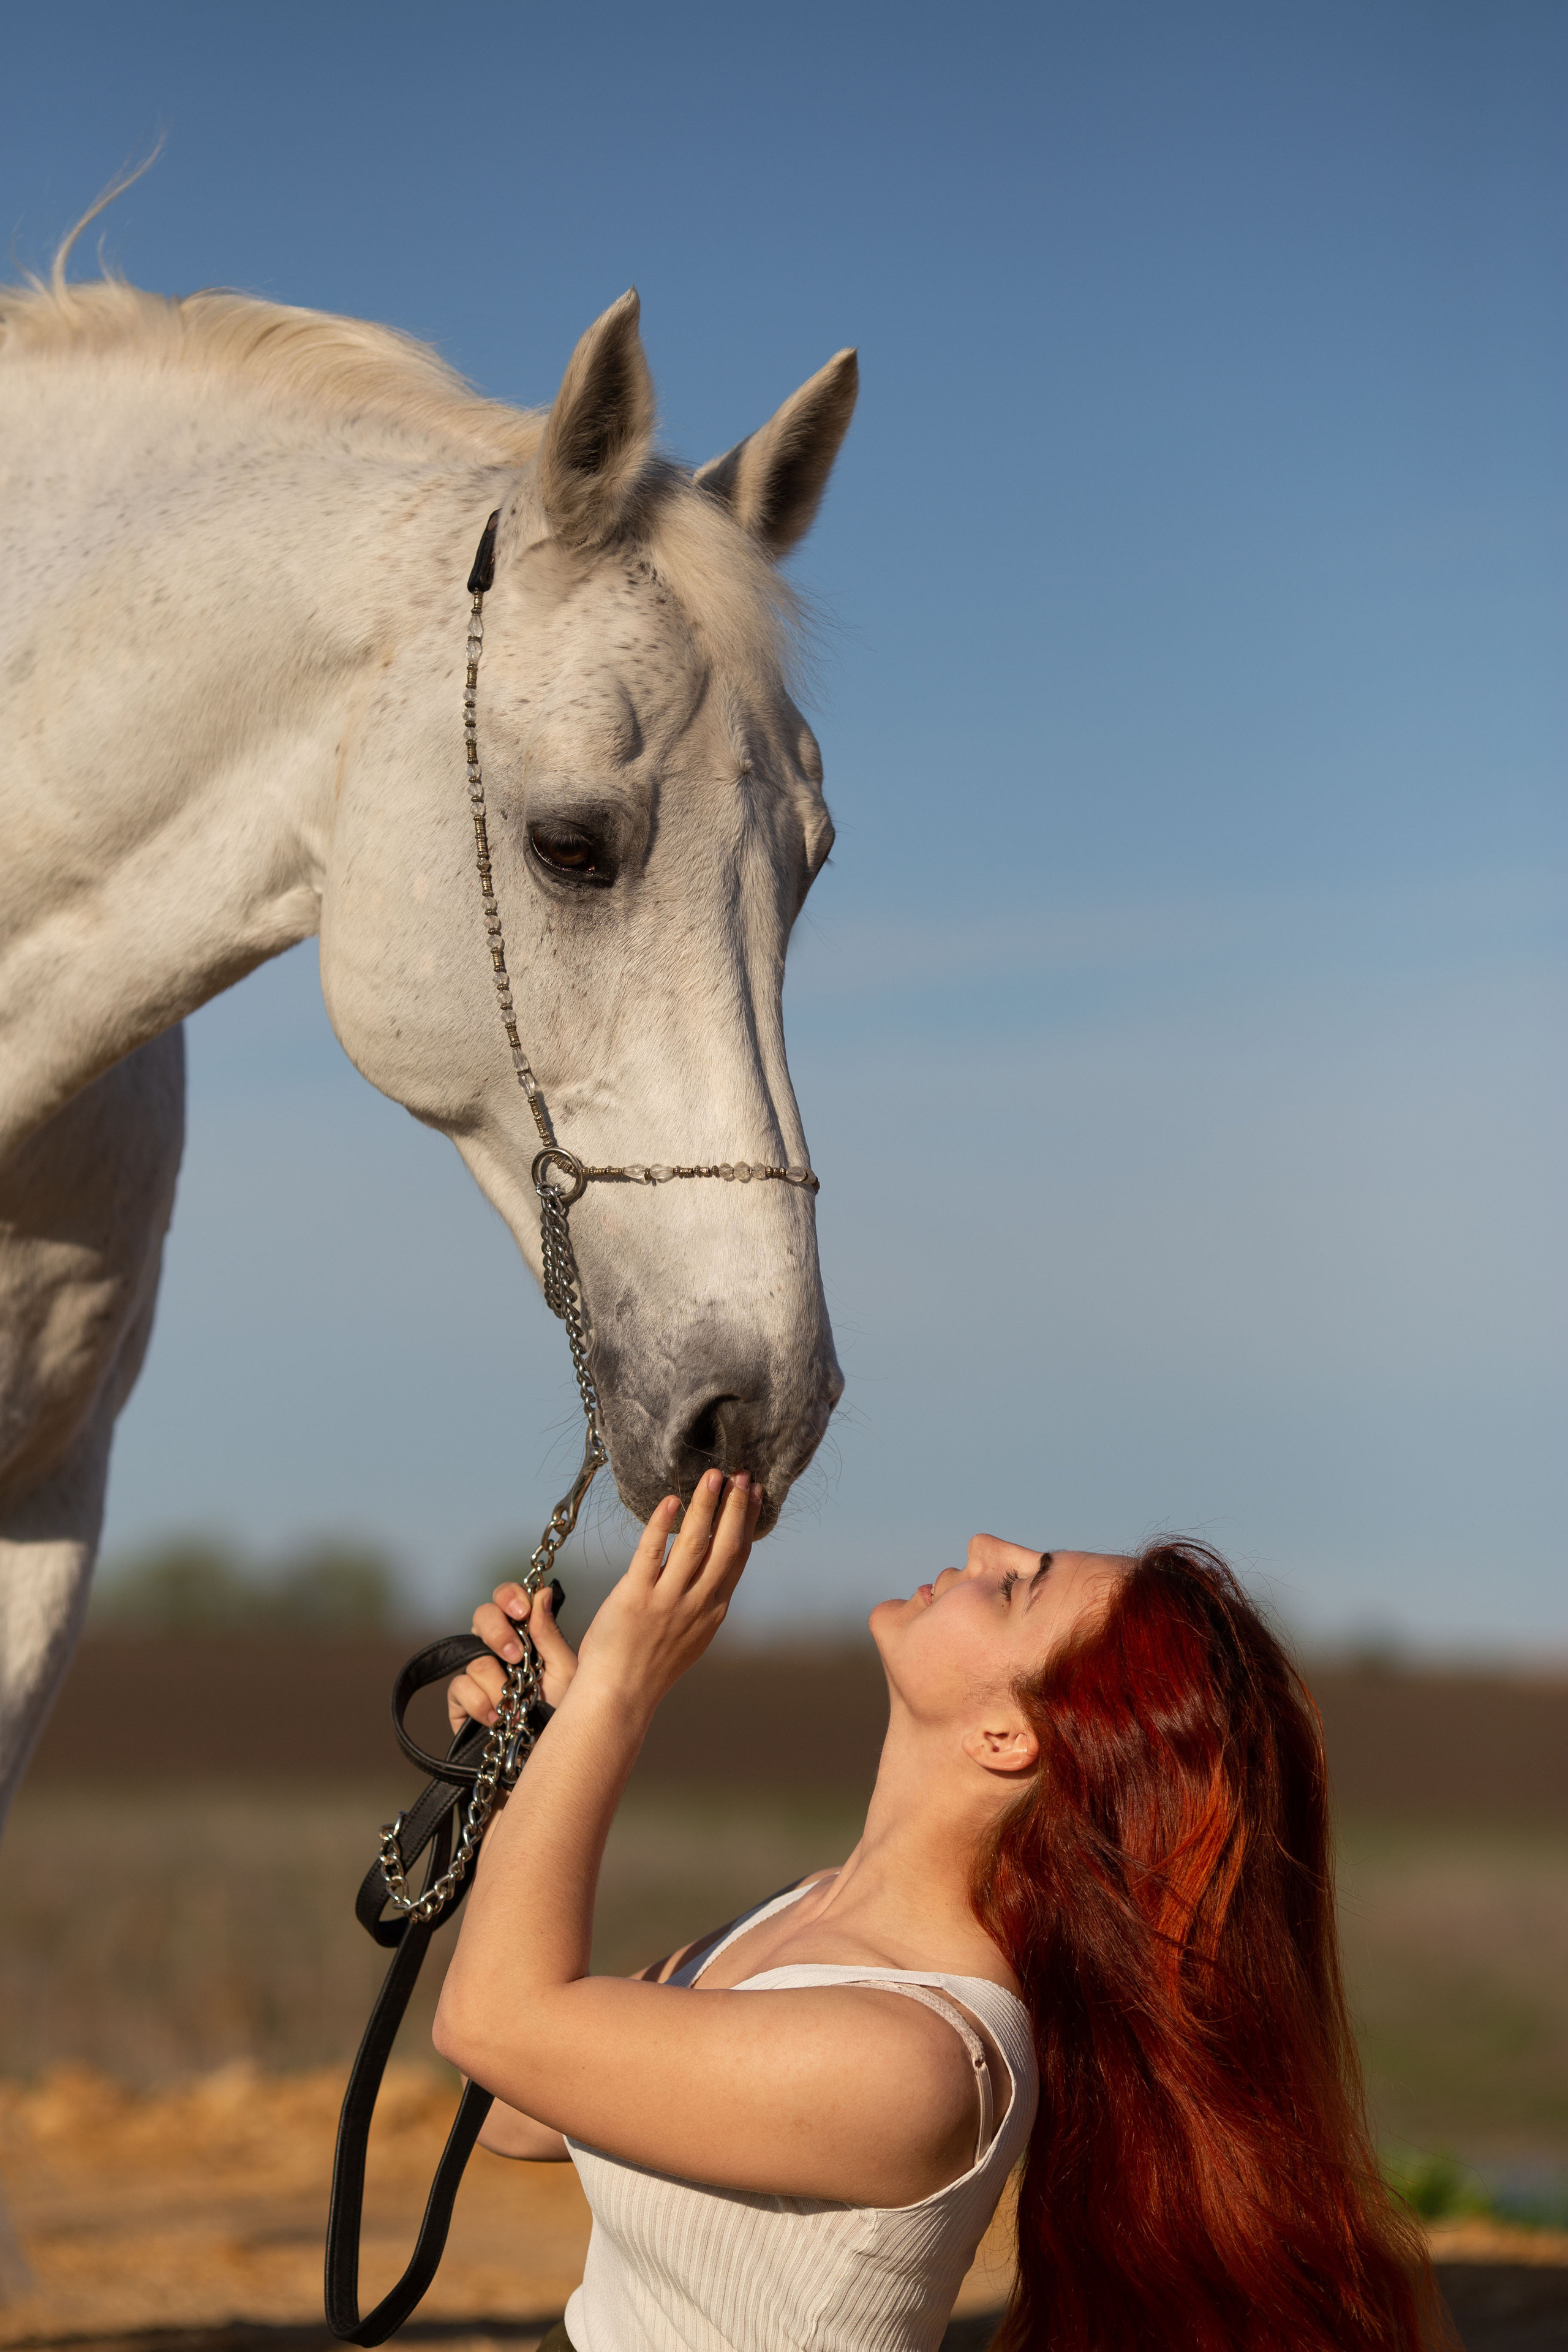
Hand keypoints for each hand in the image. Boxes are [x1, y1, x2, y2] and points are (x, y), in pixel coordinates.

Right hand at [447, 1579, 578, 1733]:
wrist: (543, 1760)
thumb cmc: (562, 1717)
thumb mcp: (565, 1674)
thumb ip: (550, 1635)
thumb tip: (543, 1593)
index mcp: (527, 1637)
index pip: (509, 1600)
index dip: (510, 1597)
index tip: (522, 1611)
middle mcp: (500, 1652)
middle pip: (482, 1616)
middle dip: (497, 1633)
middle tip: (515, 1656)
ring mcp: (480, 1677)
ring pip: (476, 1659)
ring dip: (498, 1684)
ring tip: (513, 1703)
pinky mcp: (462, 1702)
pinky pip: (459, 1687)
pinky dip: (480, 1704)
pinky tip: (496, 1719)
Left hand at [570, 1470, 761, 1716]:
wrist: (618, 1697)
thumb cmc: (647, 1667)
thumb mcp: (689, 1637)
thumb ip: (701, 1604)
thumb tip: (709, 1573)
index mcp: (712, 1612)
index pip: (738, 1557)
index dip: (748, 1523)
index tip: (755, 1495)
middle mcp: (697, 1604)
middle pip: (725, 1546)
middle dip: (736, 1507)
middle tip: (742, 1474)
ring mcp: (668, 1601)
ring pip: (695, 1544)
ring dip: (706, 1506)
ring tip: (713, 1476)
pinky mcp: (636, 1598)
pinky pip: (652, 1553)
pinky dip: (662, 1526)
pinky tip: (669, 1502)